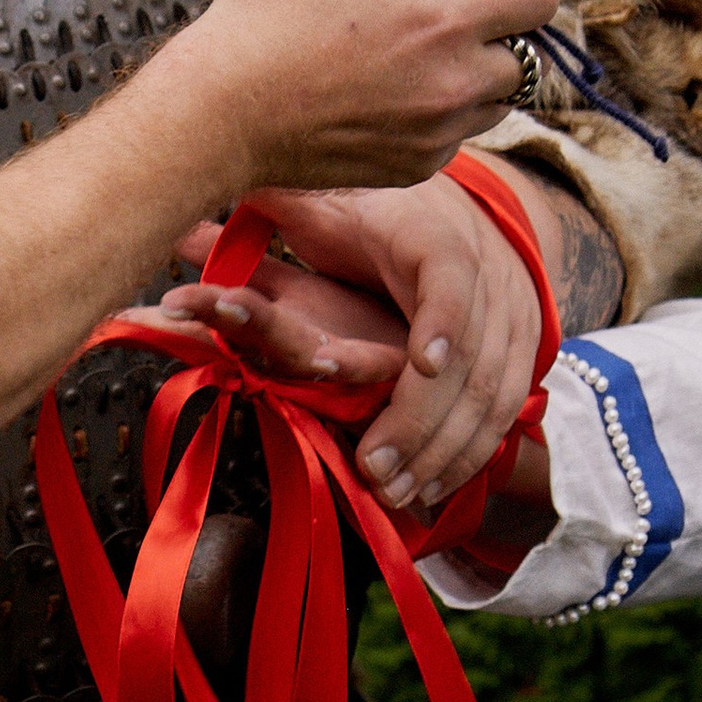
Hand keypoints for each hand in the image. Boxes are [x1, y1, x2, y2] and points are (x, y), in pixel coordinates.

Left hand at [143, 178, 551, 511]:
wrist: (477, 216)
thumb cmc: (385, 212)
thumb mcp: (328, 206)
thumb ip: (265, 220)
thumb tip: (183, 230)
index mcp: (434, 239)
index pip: (450, 277)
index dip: (442, 320)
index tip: (421, 365)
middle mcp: (482, 283)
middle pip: (470, 360)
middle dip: (423, 420)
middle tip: (376, 470)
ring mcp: (511, 323)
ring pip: (490, 397)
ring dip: (443, 452)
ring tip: (396, 495)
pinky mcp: (518, 356)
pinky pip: (502, 413)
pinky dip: (469, 455)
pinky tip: (434, 493)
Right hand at [170, 0, 555, 190]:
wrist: (220, 111)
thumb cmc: (265, 10)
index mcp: (447, 18)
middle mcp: (455, 84)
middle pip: (526, 53)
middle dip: (502, 19)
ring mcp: (436, 134)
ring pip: (495, 100)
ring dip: (477, 67)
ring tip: (426, 42)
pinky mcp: (411, 167)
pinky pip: (454, 137)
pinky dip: (442, 109)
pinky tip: (395, 85)